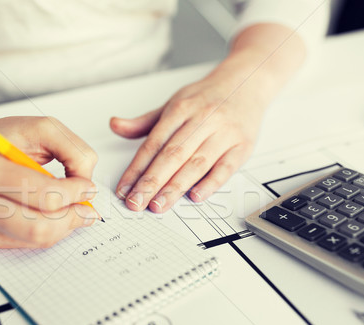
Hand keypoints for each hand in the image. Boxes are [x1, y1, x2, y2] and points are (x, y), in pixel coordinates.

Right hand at [0, 116, 98, 248]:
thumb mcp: (41, 127)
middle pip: (38, 226)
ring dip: (63, 228)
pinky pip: (25, 244)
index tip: (88, 187)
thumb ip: (71, 149)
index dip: (74, 193)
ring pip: (34, 239)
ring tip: (73, 211)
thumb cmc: (2, 140)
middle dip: (71, 218)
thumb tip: (86, 183)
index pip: (42, 194)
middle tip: (86, 208)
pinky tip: (50, 215)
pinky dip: (46, 231)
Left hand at [110, 57, 265, 212]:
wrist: (248, 81)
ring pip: (196, 163)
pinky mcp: (243, 145)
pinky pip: (226, 167)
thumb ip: (145, 122)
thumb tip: (115, 125)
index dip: (136, 168)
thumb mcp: (174, 104)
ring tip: (158, 205)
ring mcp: (224, 133)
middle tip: (136, 202)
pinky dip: (211, 183)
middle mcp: (202, 120)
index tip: (124, 189)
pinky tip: (195, 196)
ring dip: (175, 187)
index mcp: (181, 109)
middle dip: (151, 182)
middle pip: (172, 155)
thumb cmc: (207, 98)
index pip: (153, 143)